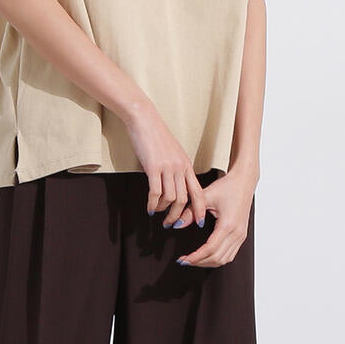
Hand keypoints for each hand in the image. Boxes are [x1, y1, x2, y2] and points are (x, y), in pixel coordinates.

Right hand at [124, 104, 206, 228]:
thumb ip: (176, 168)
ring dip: (164, 210)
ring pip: (171, 198)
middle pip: (184, 199)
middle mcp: (180, 168)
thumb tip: (174, 185)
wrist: (144, 119)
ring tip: (157, 213)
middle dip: (178, 215)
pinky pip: (155, 192)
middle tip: (170, 223)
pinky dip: (152, 204)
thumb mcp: (173, 153)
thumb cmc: (156, 136)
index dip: (200, 209)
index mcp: (186, 165)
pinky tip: (149, 207)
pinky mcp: (153, 167)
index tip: (198, 222)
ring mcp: (168, 168)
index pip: (198, 192)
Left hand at [170, 169, 254, 268]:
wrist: (244, 181)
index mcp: (228, 225)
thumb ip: (190, 212)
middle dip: (199, 262)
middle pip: (217, 258)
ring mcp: (241, 236)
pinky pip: (230, 254)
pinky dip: (217, 258)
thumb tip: (175, 225)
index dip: (196, 257)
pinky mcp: (241, 235)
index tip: (183, 259)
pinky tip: (206, 255)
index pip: (210, 249)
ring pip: (224, 259)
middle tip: (184, 260)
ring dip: (208, 262)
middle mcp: (237, 233)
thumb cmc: (227, 187)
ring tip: (193, 259)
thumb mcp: (205, 196)